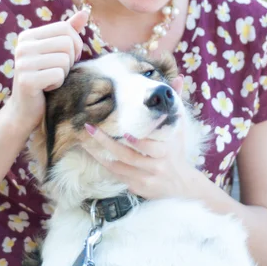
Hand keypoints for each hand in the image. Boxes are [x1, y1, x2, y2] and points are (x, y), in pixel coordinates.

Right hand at [6, 10, 87, 131]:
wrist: (26, 110)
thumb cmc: (45, 78)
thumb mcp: (56, 52)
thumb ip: (69, 32)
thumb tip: (85, 12)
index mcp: (28, 36)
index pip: (65, 28)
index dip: (75, 44)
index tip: (69, 58)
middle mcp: (22, 46)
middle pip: (67, 43)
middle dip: (70, 60)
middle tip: (58, 71)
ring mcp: (22, 63)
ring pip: (64, 60)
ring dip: (64, 74)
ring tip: (50, 80)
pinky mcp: (26, 80)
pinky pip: (58, 75)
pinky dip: (58, 84)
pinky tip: (47, 88)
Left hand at [84, 75, 198, 199]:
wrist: (182, 185)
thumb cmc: (177, 150)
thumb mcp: (179, 127)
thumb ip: (176, 102)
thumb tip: (177, 78)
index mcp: (165, 151)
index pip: (149, 147)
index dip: (137, 142)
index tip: (123, 133)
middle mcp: (155, 167)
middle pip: (128, 156)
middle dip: (106, 143)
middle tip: (89, 129)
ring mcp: (145, 179)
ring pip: (118, 167)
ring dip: (99, 154)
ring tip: (83, 141)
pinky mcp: (137, 187)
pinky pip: (117, 176)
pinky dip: (105, 165)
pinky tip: (93, 154)